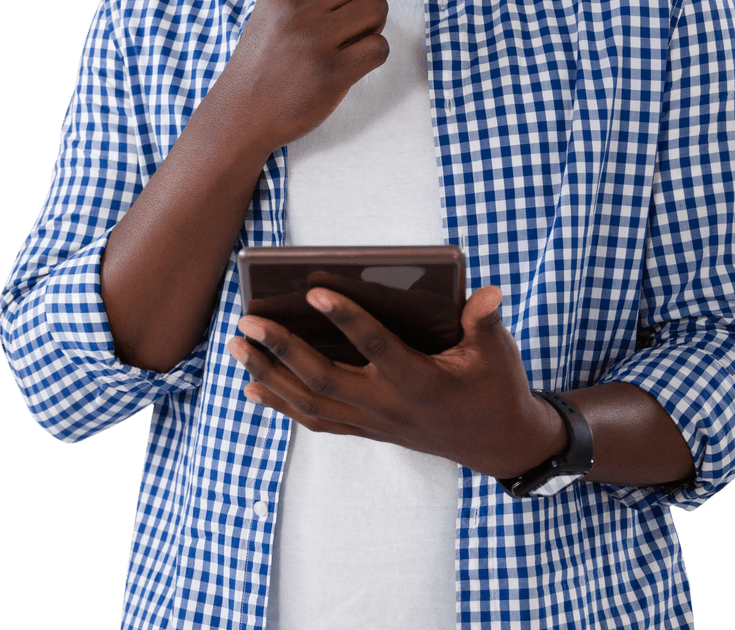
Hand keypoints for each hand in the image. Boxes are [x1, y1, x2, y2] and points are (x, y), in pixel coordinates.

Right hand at [220, 0, 390, 151]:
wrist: (240, 114)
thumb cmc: (263, 62)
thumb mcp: (271, 11)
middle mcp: (297, 9)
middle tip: (366, 15)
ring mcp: (314, 41)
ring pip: (376, 9)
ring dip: (378, 23)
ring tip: (359, 37)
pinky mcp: (330, 73)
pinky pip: (378, 47)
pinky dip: (376, 53)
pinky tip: (357, 61)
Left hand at [227, 285, 566, 478]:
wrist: (497, 443)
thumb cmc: (495, 386)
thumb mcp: (496, 352)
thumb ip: (484, 321)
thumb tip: (488, 292)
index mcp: (421, 382)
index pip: (376, 347)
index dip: (346, 319)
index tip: (312, 291)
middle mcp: (390, 407)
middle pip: (325, 380)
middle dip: (282, 350)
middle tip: (247, 321)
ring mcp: (374, 423)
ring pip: (310, 404)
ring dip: (269, 376)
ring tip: (236, 346)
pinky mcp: (367, 429)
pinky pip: (315, 420)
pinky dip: (281, 404)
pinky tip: (252, 385)